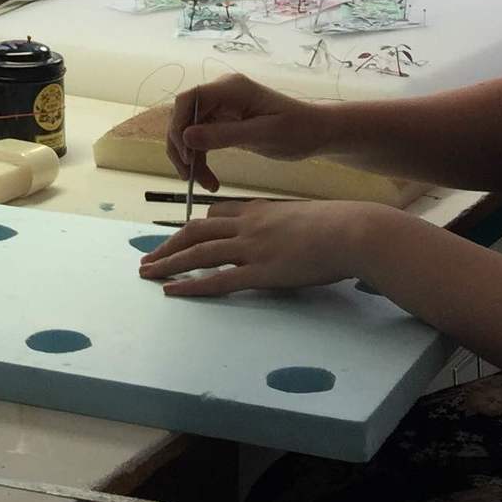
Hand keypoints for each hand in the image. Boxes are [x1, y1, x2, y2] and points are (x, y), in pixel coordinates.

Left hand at [139, 199, 394, 297]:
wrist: (354, 230)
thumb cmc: (341, 225)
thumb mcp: (306, 216)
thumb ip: (287, 224)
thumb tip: (289, 234)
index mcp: (260, 209)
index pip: (215, 214)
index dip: (191, 226)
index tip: (176, 237)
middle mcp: (249, 225)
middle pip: (196, 232)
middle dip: (168, 245)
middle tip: (148, 258)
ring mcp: (253, 248)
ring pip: (199, 253)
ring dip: (168, 264)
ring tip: (147, 274)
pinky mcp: (262, 272)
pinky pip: (218, 279)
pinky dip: (191, 285)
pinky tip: (172, 291)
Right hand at [166, 74, 326, 191]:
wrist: (316, 133)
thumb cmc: (297, 130)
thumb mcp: (263, 135)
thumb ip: (224, 135)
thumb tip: (186, 137)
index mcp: (231, 88)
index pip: (189, 98)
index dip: (179, 125)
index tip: (186, 155)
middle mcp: (222, 93)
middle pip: (184, 116)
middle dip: (182, 147)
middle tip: (190, 176)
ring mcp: (222, 107)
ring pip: (190, 130)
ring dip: (191, 158)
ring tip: (204, 184)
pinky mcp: (224, 121)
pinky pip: (201, 139)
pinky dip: (201, 159)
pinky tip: (209, 179)